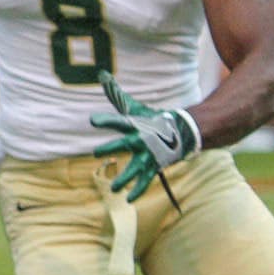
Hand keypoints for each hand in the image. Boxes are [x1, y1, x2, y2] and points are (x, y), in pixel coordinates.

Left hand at [89, 71, 199, 201]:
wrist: (181, 131)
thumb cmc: (150, 119)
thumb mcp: (133, 107)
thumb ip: (115, 93)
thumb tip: (101, 74)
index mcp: (134, 125)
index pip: (118, 121)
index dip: (106, 120)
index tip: (92, 121)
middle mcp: (141, 140)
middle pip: (125, 144)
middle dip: (111, 148)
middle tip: (95, 153)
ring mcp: (149, 155)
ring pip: (136, 168)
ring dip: (124, 179)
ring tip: (113, 188)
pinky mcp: (154, 166)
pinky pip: (145, 180)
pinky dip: (138, 190)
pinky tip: (129, 200)